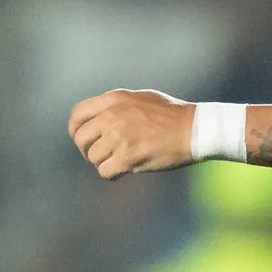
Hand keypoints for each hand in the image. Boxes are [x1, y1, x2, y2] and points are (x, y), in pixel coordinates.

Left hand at [68, 89, 196, 177]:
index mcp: (114, 99)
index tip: (85, 140)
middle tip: (102, 155)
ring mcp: (118, 136)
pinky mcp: (127, 157)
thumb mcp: (141, 98)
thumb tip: (98, 118)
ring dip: (103, 162)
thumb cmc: (172, 114)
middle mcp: (112, 116)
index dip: (76, 130)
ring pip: (93, 157)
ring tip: (119, 161)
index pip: (77, 115)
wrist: (194, 128)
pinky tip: (125, 169)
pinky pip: (105, 172)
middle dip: (87, 150)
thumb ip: (117, 105)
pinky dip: (113, 174)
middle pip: (81, 138)